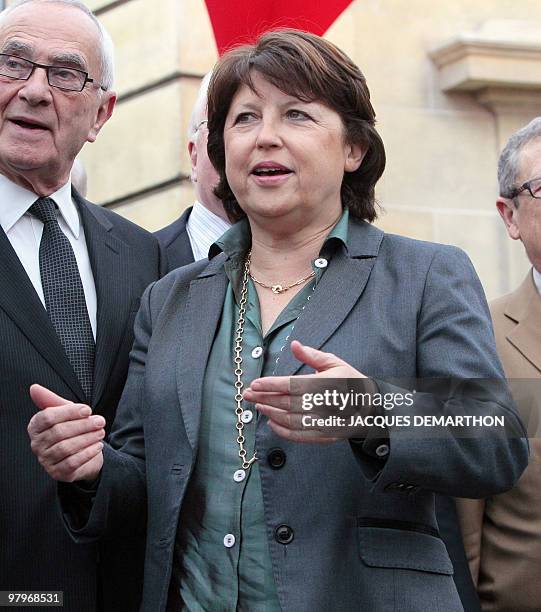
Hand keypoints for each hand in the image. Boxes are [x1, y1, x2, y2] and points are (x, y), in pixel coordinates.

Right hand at [27, 384, 104, 481]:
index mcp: (35, 427)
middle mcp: (36, 445)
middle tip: (100, 421)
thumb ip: (51, 400)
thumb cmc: (72, 428)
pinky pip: (72, 462)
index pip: (47, 417)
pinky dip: (88, 452)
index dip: (69, 412)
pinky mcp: (57, 473)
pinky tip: (98, 445)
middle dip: (83, 425)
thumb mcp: (66, 412)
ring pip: (66, 448)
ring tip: (101, 432)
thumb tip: (34, 388)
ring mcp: (46, 460)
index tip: (87, 410)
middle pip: (59, 432)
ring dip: (87, 438)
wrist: (84, 452)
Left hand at [243, 340, 367, 443]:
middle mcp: (322, 404)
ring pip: (290, 420)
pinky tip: (271, 422)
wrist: (370, 406)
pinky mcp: (323, 435)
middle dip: (264, 398)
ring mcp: (323, 422)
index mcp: (324, 384)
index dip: (270, 385)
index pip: (291, 385)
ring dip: (270, 413)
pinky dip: (282, 431)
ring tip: (258, 405)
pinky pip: (298, 435)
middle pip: (286, 403)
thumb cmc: (349, 381)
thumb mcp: (334, 363)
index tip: (255, 384)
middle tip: (247, 394)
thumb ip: (312, 355)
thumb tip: (294, 345)